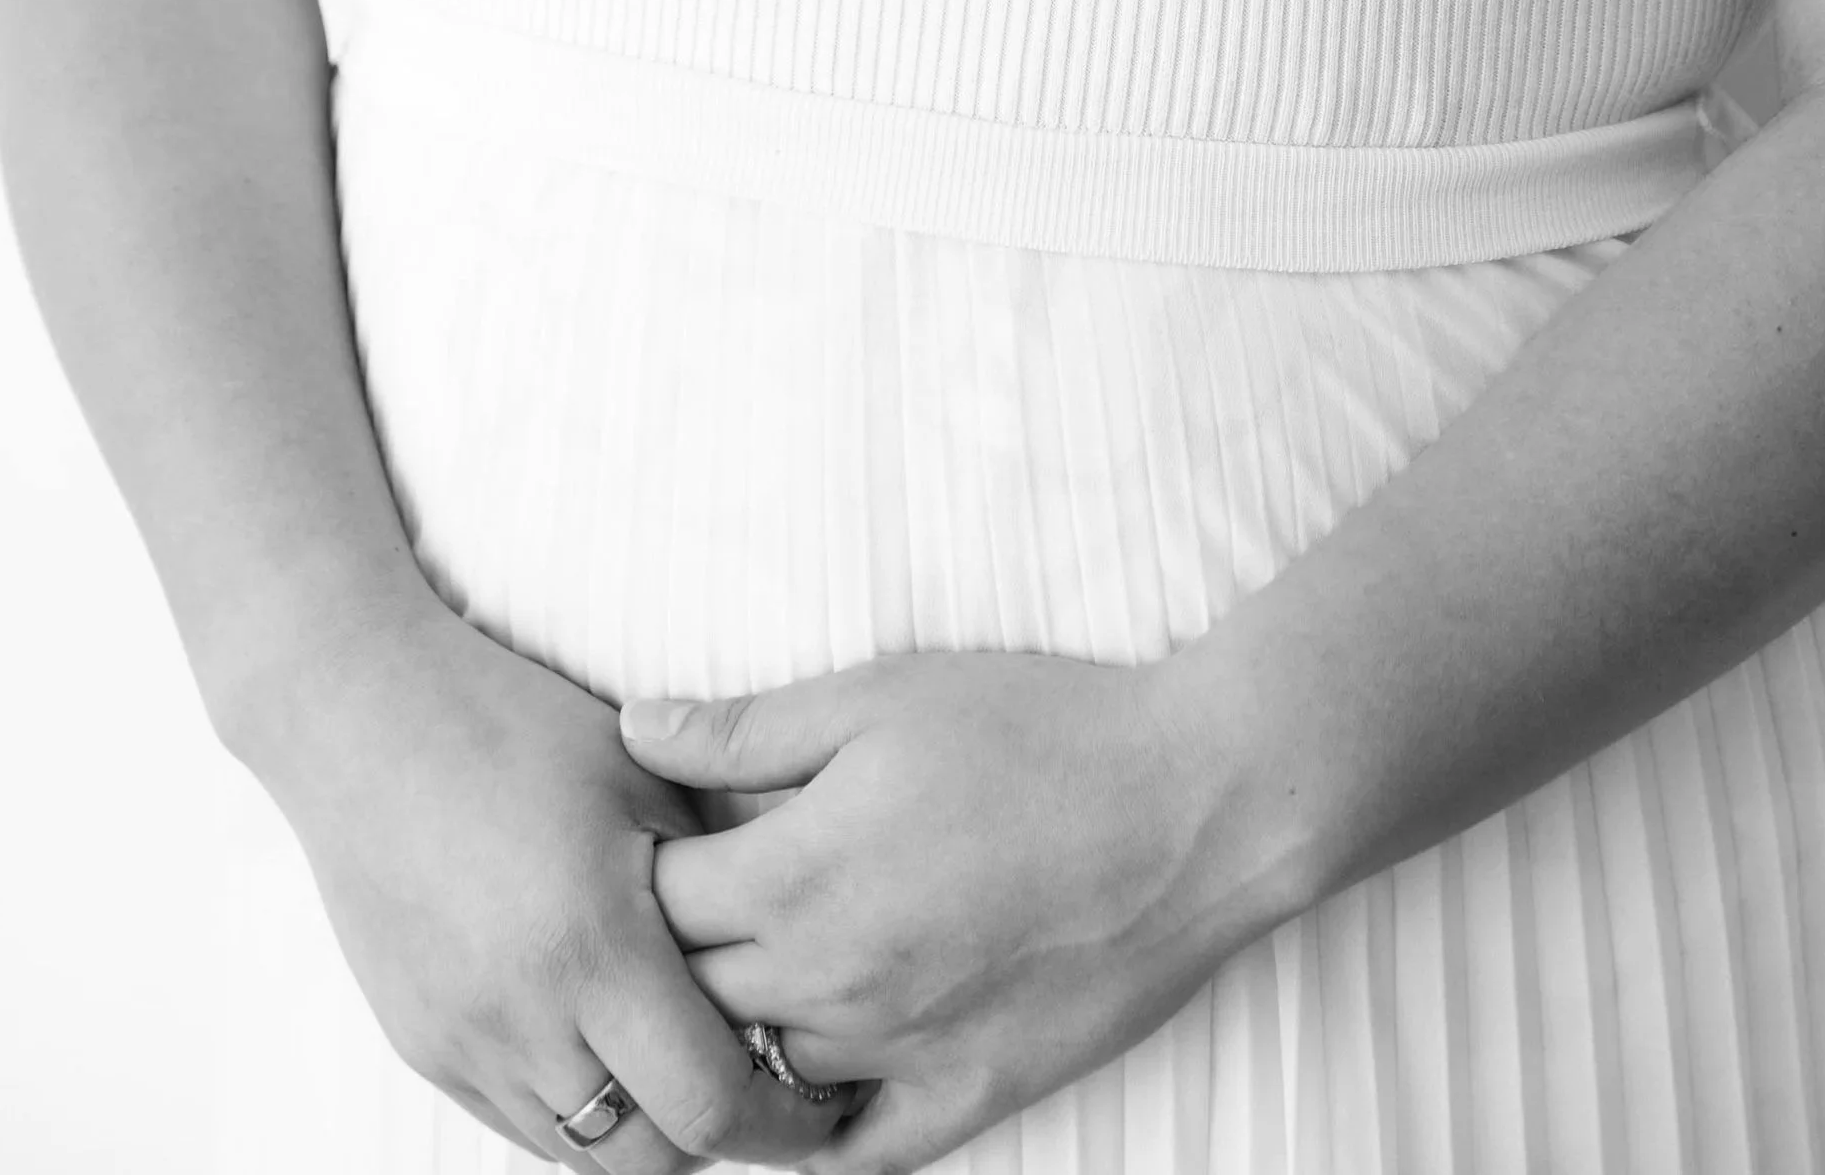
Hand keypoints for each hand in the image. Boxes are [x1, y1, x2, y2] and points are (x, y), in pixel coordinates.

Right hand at [256, 587, 875, 1164]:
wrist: (360, 716)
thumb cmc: (512, 725)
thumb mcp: (642, 776)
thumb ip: (723, 869)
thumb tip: (803, 941)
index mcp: (593, 944)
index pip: (708, 1103)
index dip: (782, 1123)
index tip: (824, 1103)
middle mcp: (522, 1016)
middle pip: (650, 1158)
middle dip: (720, 1137)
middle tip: (762, 1086)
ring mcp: (464, 1043)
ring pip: (582, 1154)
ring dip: (645, 1130)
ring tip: (682, 1062)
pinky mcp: (423, 1047)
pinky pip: (520, 1123)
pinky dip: (577, 1109)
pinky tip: (603, 1040)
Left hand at [623, 650, 1247, 1174]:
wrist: (1189, 808)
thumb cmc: (1037, 731)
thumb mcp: (879, 696)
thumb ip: (746, 728)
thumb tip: (635, 729)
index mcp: (796, 876)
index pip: (655, 908)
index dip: (637, 874)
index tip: (648, 845)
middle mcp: (831, 982)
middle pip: (691, 1000)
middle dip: (671, 959)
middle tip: (683, 913)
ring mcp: (897, 1055)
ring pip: (760, 1079)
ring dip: (736, 1035)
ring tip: (737, 983)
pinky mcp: (966, 1101)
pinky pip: (853, 1155)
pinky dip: (811, 1135)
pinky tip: (801, 1093)